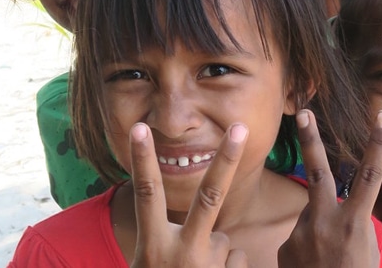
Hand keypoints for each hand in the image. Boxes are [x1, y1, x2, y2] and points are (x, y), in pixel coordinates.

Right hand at [129, 122, 249, 267]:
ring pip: (222, 238)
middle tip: (241, 127)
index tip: (140, 128)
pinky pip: (235, 257)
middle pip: (209, 194)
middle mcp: (183, 253)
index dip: (142, 160)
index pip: (147, 195)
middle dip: (226, 158)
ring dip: (212, 252)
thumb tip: (184, 223)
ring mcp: (209, 265)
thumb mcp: (146, 264)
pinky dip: (224, 267)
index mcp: (153, 247)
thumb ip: (163, 240)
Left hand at [278, 109, 381, 267]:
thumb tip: (335, 209)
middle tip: (303, 111)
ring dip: (318, 229)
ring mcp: (302, 235)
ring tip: (327, 257)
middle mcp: (325, 223)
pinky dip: (307, 249)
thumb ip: (350, 225)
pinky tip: (313, 267)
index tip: (381, 115)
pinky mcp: (285, 248)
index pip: (369, 175)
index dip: (377, 143)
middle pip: (318, 171)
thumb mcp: (365, 250)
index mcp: (353, 223)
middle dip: (311, 139)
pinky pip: (299, 238)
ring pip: (310, 216)